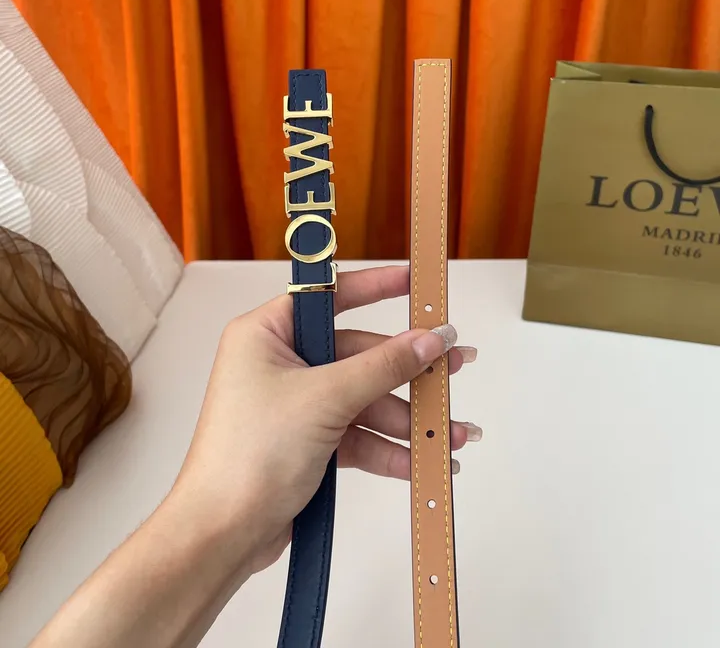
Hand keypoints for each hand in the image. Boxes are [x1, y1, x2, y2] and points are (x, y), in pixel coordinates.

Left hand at [169, 265, 479, 574]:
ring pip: (363, 399)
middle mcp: (279, 364)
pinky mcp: (307, 441)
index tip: (413, 283)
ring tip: (451, 433)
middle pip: (357, 354)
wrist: (223, 535)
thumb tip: (431, 339)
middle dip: (406, 372)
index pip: (329, 297)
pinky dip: (388, 448)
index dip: (374, 286)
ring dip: (406, 418)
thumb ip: (383, 366)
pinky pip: (357, 434)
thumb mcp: (325, 399)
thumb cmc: (250, 455)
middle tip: (453, 368)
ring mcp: (295, 404)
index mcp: (266, 335)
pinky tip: (423, 461)